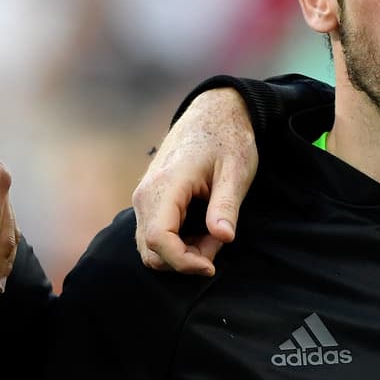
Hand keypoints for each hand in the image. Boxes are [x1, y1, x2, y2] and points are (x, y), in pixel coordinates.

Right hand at [132, 87, 256, 274]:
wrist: (212, 113)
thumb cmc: (226, 139)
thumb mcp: (236, 171)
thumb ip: (226, 206)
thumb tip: (223, 238)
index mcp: (165, 185)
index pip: (159, 239)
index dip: (184, 261)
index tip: (212, 265)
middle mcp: (145, 194)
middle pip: (150, 250)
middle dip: (185, 260)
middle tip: (218, 242)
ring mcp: (143, 198)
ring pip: (150, 247)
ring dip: (182, 253)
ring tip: (213, 233)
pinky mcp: (149, 201)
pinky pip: (154, 234)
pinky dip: (177, 244)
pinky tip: (203, 230)